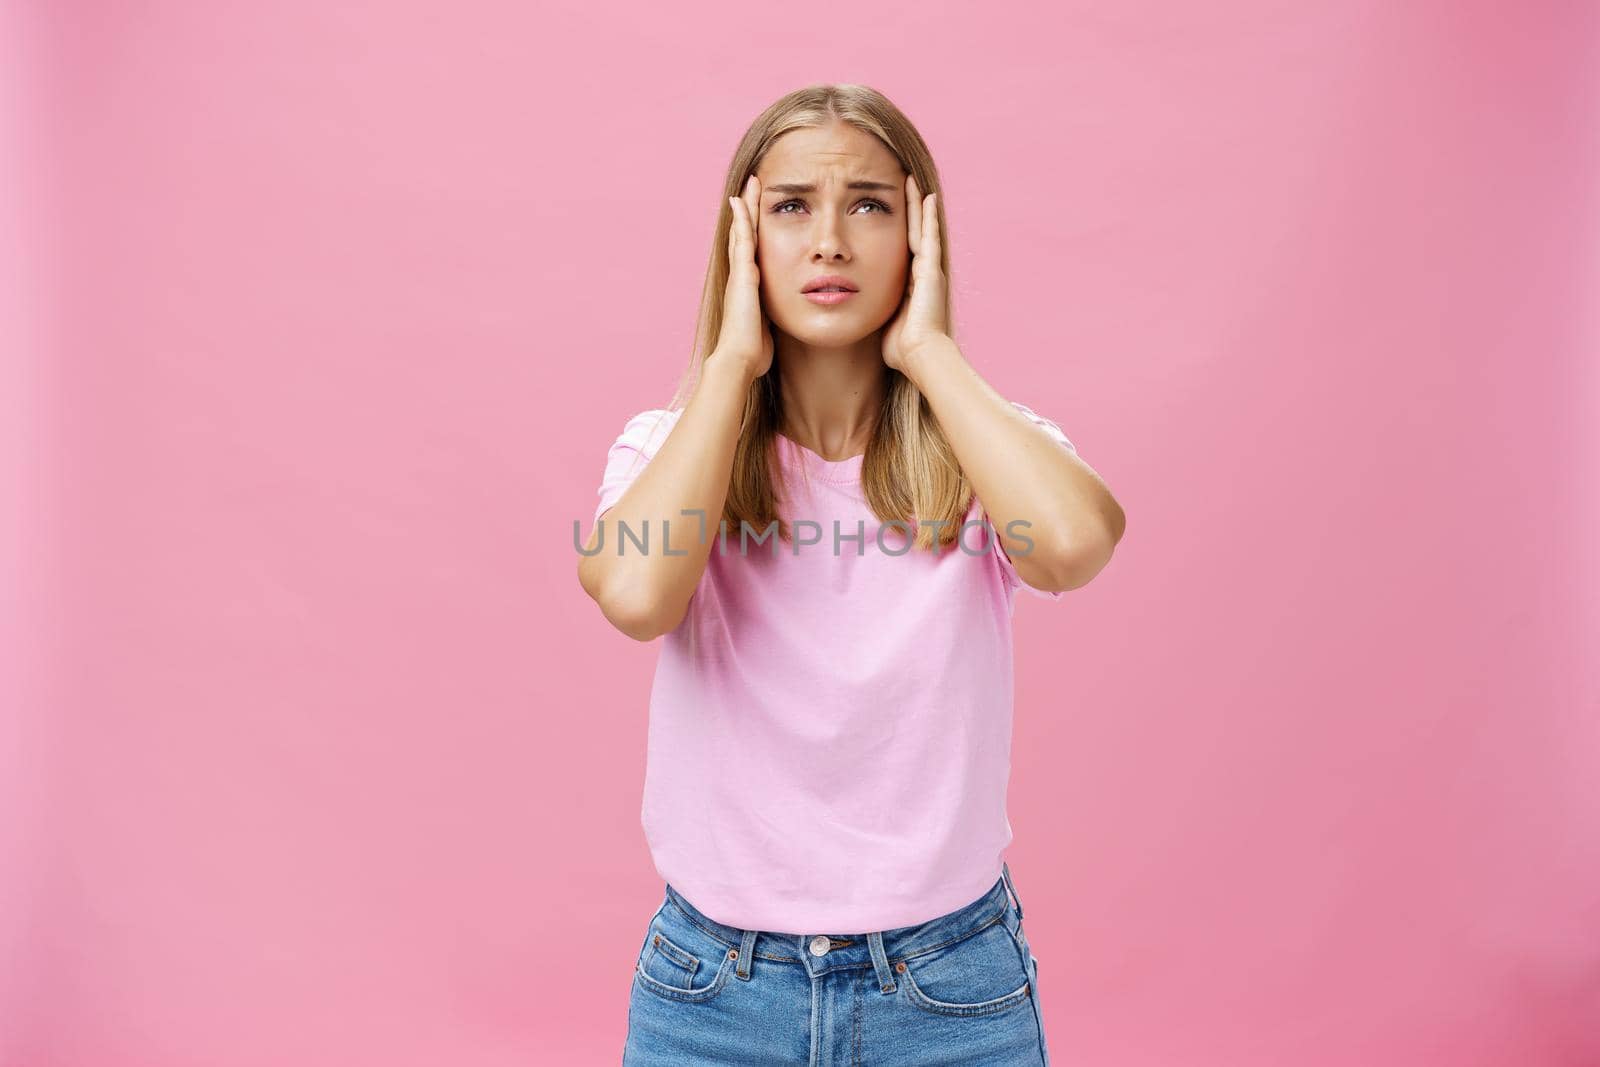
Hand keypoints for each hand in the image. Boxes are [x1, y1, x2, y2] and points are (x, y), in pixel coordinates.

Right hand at [711, 175, 774, 379]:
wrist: (739, 358)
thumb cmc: (753, 351)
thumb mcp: (766, 329)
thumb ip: (771, 320)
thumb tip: (783, 326)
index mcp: (749, 287)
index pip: (753, 252)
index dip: (756, 230)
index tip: (763, 212)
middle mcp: (741, 276)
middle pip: (744, 235)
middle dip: (749, 211)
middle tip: (753, 186)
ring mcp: (739, 273)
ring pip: (742, 231)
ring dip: (746, 207)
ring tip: (750, 183)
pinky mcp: (742, 273)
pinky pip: (742, 239)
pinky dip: (742, 218)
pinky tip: (741, 200)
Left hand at [881, 174, 949, 374]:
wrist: (920, 356)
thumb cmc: (901, 350)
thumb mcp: (883, 326)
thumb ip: (875, 317)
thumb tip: (859, 319)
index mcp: (910, 286)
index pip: (900, 250)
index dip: (895, 230)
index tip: (889, 213)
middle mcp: (922, 275)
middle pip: (912, 233)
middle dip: (908, 210)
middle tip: (904, 185)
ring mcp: (929, 270)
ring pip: (921, 229)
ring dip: (917, 205)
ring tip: (912, 181)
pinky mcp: (931, 270)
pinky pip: (929, 235)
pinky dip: (928, 215)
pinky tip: (926, 195)